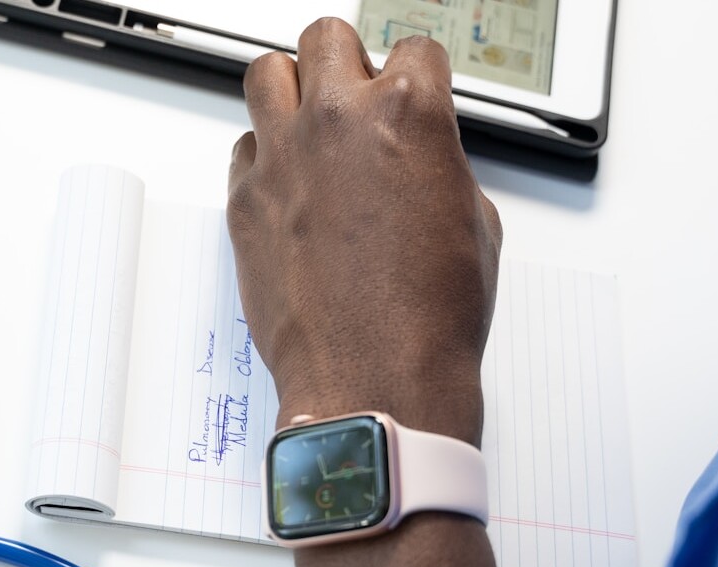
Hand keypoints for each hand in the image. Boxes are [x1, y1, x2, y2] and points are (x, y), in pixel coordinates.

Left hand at [227, 19, 501, 444]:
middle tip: (353, 97)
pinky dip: (263, 157)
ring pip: (266, 73)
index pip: (414, 47)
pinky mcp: (244, 201)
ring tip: (307, 125)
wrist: (374, 378)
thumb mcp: (474, 223)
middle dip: (345, 62)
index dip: (417, 73)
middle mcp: (338, 121)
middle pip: (326, 37)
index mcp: (409, 114)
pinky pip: (242, 148)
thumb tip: (423, 158)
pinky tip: (285, 185)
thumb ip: (440, 165)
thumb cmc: (428, 317)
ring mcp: (283, 158)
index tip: (410, 90)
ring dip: (292, 91)